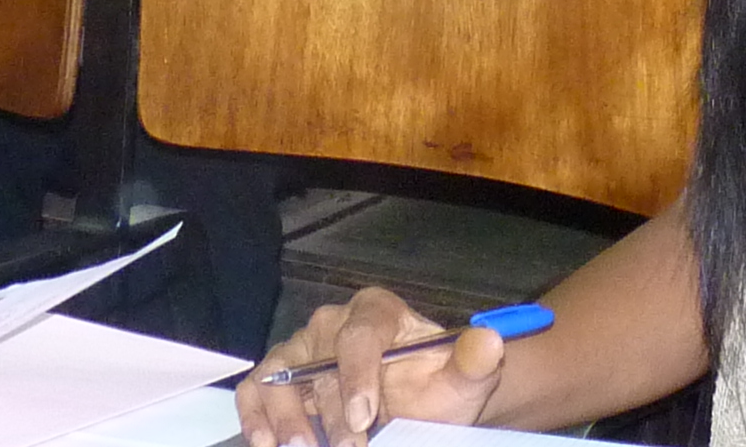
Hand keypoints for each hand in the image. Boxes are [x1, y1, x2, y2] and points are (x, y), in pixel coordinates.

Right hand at [239, 288, 507, 446]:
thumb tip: (489, 342)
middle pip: (318, 365)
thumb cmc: (438, 388)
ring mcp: (299, 352)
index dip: (358, 377)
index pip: (359, 336)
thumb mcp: (463, 379)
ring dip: (285, 419)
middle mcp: (330, 324)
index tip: (366, 417)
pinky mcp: (277, 380)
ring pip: (278, 377)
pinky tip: (266, 445)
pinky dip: (256, 419)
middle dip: (332, 415)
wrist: (420, 406)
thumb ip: (473, 361)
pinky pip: (256, 392)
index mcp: (376, 312)